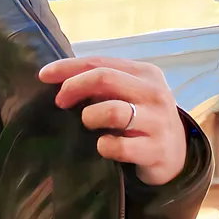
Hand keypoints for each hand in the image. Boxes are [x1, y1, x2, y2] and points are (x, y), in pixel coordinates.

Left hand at [38, 57, 187, 186]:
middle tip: (60, 102)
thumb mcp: (125, 94)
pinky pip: (119, 146)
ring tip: (89, 124)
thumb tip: (55, 77)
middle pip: (104, 78)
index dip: (67, 68)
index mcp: (144, 73)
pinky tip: (104, 146)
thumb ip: (99, 84)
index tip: (43, 75)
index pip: (99, 62)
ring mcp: (158, 122)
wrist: (175, 155)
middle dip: (74, 87)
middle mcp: (154, 93)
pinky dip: (104, 146)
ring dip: (90, 117)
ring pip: (112, 111)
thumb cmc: (139, 119)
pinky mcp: (157, 150)